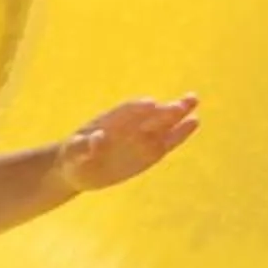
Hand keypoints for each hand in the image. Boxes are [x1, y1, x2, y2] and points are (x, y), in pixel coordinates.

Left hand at [57, 96, 199, 192]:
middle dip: (165, 109)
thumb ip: (84, 146)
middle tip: (185, 99)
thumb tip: (98, 138)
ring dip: (178, 115)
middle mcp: (128, 126)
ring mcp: (140, 137)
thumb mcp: (74, 152)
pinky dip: (179, 134)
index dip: (137, 108)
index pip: (126, 112)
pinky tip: (193, 122)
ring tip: (194, 103)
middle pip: (150, 115)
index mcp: (110, 121)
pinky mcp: (149, 153)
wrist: (78, 168)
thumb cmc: (73, 157)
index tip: (150, 104)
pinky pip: (167, 143)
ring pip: (162, 125)